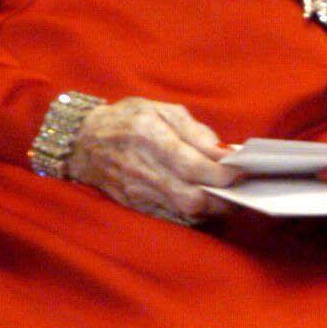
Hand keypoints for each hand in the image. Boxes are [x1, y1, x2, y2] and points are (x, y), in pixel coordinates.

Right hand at [67, 97, 238, 223]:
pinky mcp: (137, 207)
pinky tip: (206, 204)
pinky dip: (194, 215)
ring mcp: (138, 192)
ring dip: (212, 210)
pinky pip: (173, 218)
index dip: (221, 173)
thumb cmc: (127, 119)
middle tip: (241, 191)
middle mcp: (143, 168)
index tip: (242, 171)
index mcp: (149, 135)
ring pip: (184, 213)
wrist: (85, 143)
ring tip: (229, 198)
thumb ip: (194, 130)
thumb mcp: (160, 109)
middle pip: (191, 198)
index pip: (192, 164)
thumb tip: (223, 152)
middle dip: (222, 199)